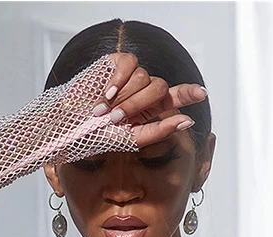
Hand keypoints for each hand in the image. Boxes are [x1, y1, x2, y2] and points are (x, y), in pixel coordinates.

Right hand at [92, 52, 207, 147]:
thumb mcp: (131, 138)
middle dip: (138, 104)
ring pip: (144, 77)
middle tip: (116, 119)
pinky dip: (118, 81)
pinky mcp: (116, 62)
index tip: (202, 94)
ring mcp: (131, 76)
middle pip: (159, 88)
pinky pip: (128, 65)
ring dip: (124, 97)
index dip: (188, 93)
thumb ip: (160, 131)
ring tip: (104, 111)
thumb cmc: (98, 134)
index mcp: (150, 109)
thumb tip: (187, 120)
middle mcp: (143, 90)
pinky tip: (106, 95)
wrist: (70, 123)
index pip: (174, 97)